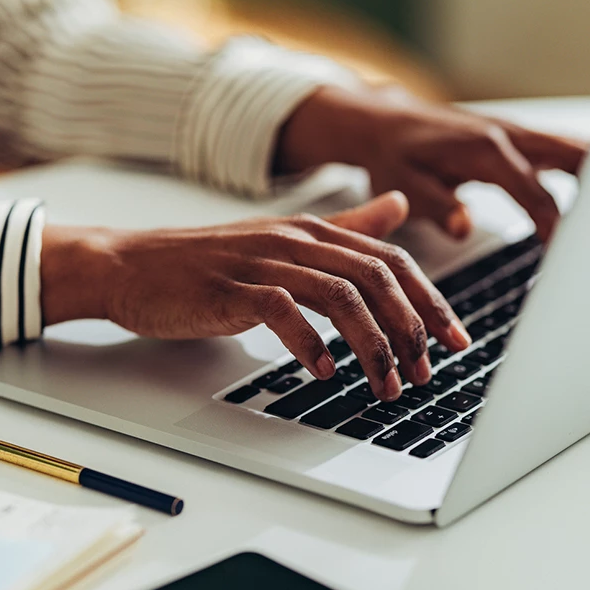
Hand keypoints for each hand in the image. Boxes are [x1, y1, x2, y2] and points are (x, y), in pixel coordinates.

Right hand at [40, 192, 469, 400]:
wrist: (133, 265)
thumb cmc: (212, 260)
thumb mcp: (287, 239)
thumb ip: (347, 225)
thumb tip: (397, 204)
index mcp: (317, 230)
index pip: (392, 261)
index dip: (430, 301)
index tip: (456, 340)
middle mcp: (296, 239)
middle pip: (376, 278)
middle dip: (412, 328)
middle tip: (427, 370)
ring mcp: (262, 261)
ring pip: (339, 296)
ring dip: (371, 346)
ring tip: (386, 384)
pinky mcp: (230, 288)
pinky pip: (281, 312)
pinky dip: (309, 344)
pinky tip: (323, 372)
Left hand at [276, 84, 588, 239]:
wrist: (384, 122)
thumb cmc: (392, 156)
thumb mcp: (402, 185)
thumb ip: (434, 205)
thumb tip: (463, 227)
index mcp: (485, 151)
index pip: (537, 194)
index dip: (560, 227)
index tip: (575, 257)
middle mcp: (510, 136)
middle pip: (577, 158)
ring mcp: (519, 134)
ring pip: (578, 150)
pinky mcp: (521, 139)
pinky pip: (566, 152)